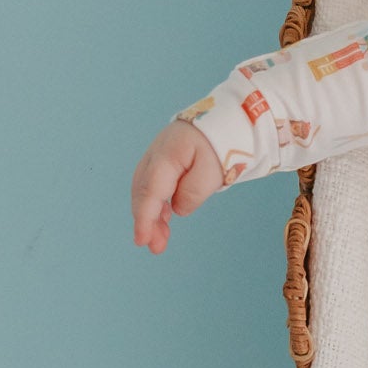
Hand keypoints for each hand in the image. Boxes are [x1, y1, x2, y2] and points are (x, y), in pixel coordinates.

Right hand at [131, 120, 226, 252]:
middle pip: (143, 193)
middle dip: (146, 222)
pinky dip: (157, 205)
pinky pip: (153, 186)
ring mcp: (156, 157)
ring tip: (160, 241)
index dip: (144, 218)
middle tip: (155, 247)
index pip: (150, 192)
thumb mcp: (213, 170)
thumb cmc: (221, 144)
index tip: (142, 240)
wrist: (225, 119)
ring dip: (151, 216)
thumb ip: (193, 192)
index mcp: (167, 156)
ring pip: (146, 191)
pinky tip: (163, 222)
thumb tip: (176, 210)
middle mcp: (155, 155)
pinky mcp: (162, 162)